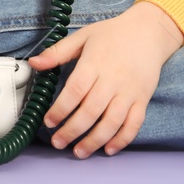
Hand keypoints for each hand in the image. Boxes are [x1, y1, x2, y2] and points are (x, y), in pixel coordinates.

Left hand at [27, 1, 183, 157]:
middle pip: (91, 111)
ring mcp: (129, 92)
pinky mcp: (143, 99)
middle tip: (57, 142)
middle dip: (72, 130)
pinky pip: (134, 124)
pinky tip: (108, 150)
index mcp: (94, 63)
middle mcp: (113, 80)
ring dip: (94, 140)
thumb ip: (57, 52)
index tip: (49, 121)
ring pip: (112, 122)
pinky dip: (122, 139)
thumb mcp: (83, 36)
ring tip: (79, 152)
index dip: (60, 109)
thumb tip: (34, 63)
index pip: (75, 91)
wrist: (149, 32)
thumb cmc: (113, 34)